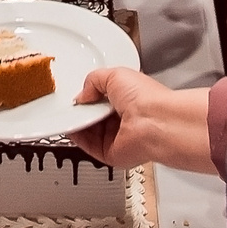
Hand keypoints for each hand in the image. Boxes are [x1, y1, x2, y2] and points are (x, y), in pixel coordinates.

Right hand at [72, 68, 216, 173]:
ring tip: (70, 113)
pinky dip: (77, 137)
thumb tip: (82, 94)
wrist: (155, 123)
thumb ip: (94, 80)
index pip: (104, 97)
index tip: (79, 93)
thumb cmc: (147, 99)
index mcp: (130, 98)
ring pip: (89, 131)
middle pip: (94, 116)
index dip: (90, 95)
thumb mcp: (116, 75)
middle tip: (74, 104)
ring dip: (77, 122)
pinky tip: (71, 127)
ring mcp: (118, 137)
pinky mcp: (111, 153)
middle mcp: (125, 119)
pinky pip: (88, 146)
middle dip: (82, 109)